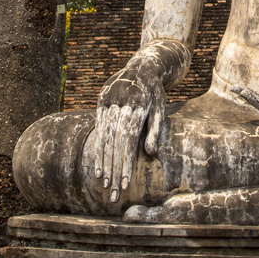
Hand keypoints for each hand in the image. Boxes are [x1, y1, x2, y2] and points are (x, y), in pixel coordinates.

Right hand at [94, 61, 164, 201]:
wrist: (143, 65)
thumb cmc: (155, 92)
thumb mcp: (160, 106)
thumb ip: (155, 129)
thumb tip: (151, 154)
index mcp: (139, 103)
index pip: (129, 139)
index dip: (125, 162)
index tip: (125, 183)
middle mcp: (122, 102)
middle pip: (115, 141)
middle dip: (114, 168)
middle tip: (113, 192)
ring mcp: (109, 100)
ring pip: (105, 136)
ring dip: (104, 162)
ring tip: (104, 184)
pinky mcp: (101, 101)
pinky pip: (98, 129)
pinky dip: (98, 150)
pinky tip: (98, 168)